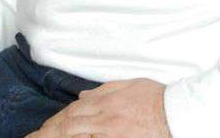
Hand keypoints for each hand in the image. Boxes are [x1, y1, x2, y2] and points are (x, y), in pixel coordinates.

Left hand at [26, 78, 171, 137]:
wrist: (178, 113)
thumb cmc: (156, 98)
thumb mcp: (129, 85)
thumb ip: (104, 90)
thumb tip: (82, 96)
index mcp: (106, 102)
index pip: (72, 112)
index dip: (54, 122)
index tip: (41, 129)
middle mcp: (104, 118)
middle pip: (69, 127)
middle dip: (48, 134)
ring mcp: (110, 134)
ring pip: (77, 136)